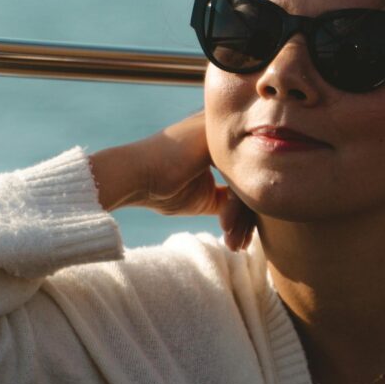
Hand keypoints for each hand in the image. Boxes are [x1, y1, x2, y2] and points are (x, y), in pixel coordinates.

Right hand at [90, 113, 257, 250]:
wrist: (133, 177)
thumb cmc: (160, 188)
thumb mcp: (203, 196)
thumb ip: (227, 197)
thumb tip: (249, 215)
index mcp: (224, 146)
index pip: (247, 180)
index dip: (246, 213)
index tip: (241, 241)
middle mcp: (227, 136)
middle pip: (251, 182)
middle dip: (247, 220)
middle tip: (240, 247)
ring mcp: (224, 137)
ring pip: (248, 183)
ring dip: (241, 221)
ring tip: (234, 245)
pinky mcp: (218, 144)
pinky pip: (239, 180)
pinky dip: (235, 210)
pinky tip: (226, 230)